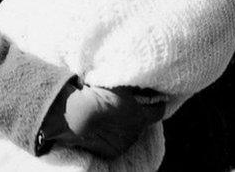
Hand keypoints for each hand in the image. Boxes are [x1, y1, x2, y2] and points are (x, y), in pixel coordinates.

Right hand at [42, 82, 164, 157]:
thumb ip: (133, 85)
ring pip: (130, 133)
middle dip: (139, 113)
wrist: (75, 115)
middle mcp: (135, 134)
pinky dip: (114, 134)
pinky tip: (105, 125)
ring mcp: (123, 145)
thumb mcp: (119, 84)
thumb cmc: (98, 95)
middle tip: (129, 103)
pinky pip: (117, 141)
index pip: (159, 111)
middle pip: (143, 122)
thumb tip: (142, 82)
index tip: (157, 97)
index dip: (158, 102)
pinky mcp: (111, 152)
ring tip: (114, 114)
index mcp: (141, 117)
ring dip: (126, 125)